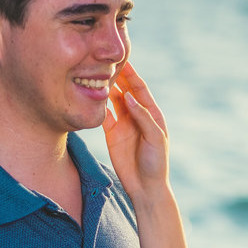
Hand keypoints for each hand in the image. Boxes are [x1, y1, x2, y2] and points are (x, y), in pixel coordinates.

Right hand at [103, 61, 169, 198]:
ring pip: (113, 101)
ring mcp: (123, 124)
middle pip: (125, 91)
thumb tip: (129, 96)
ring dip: (106, 88)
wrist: (145, 187)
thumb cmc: (156, 162)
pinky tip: (90, 95)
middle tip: (104, 62)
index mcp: (151, 114)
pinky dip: (98, 105)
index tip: (123, 60)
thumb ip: (142, 116)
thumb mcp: (155, 137)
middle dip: (117, 76)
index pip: (140, 89)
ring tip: (94, 73)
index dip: (132, 74)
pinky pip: (104, 116)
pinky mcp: (112, 134)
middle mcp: (136, 116)